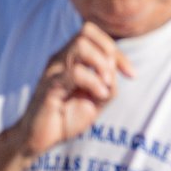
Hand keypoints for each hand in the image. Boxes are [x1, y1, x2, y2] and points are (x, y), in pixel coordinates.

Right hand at [19, 22, 132, 158]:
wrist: (39, 140)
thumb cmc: (66, 118)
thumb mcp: (95, 101)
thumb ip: (108, 85)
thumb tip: (115, 73)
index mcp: (70, 58)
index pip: (95, 35)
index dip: (117, 51)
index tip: (132, 74)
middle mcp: (61, 58)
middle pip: (86, 30)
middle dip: (109, 50)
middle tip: (112, 77)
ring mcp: (54, 70)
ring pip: (80, 44)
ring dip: (101, 63)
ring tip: (106, 85)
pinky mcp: (50, 86)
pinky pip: (75, 72)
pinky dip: (94, 82)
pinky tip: (99, 96)